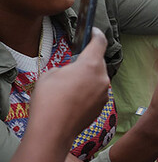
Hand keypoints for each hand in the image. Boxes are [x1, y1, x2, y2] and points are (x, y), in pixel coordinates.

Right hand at [31, 28, 108, 145]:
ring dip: (87, 79)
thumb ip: (65, 67)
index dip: (96, 34)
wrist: (53, 130)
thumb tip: (71, 71)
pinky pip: (96, 93)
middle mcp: (102, 78)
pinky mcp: (102, 106)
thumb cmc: (49, 100)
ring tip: (68, 87)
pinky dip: (87, 92)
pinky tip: (72, 99)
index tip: (93, 31)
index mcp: (90, 65)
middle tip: (72, 66)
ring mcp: (104, 93)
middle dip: (87, 62)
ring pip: (97, 79)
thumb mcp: (50, 74)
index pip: (99, 42)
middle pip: (98, 62)